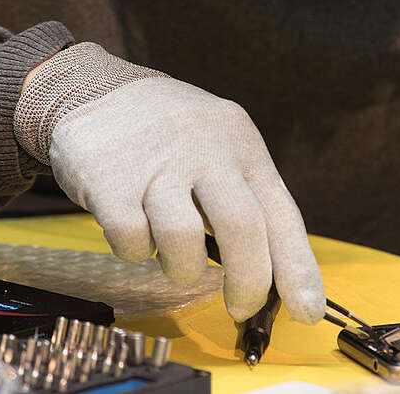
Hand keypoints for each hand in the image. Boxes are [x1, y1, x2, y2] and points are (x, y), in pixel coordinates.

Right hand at [15, 43, 324, 323]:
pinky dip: (135, 251)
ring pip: (183, 242)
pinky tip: (133, 226)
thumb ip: (246, 197)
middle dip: (248, 282)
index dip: (297, 268)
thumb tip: (276, 276)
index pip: (280, 211)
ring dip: (182, 267)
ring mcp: (156, 164)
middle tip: (242, 308)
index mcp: (240, 142)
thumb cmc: (168, 133)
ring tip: (173, 252)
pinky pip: (132, 242)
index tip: (308, 310)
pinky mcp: (110, 180)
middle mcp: (204, 148)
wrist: (91, 89)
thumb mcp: (218, 144)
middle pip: (241, 227)